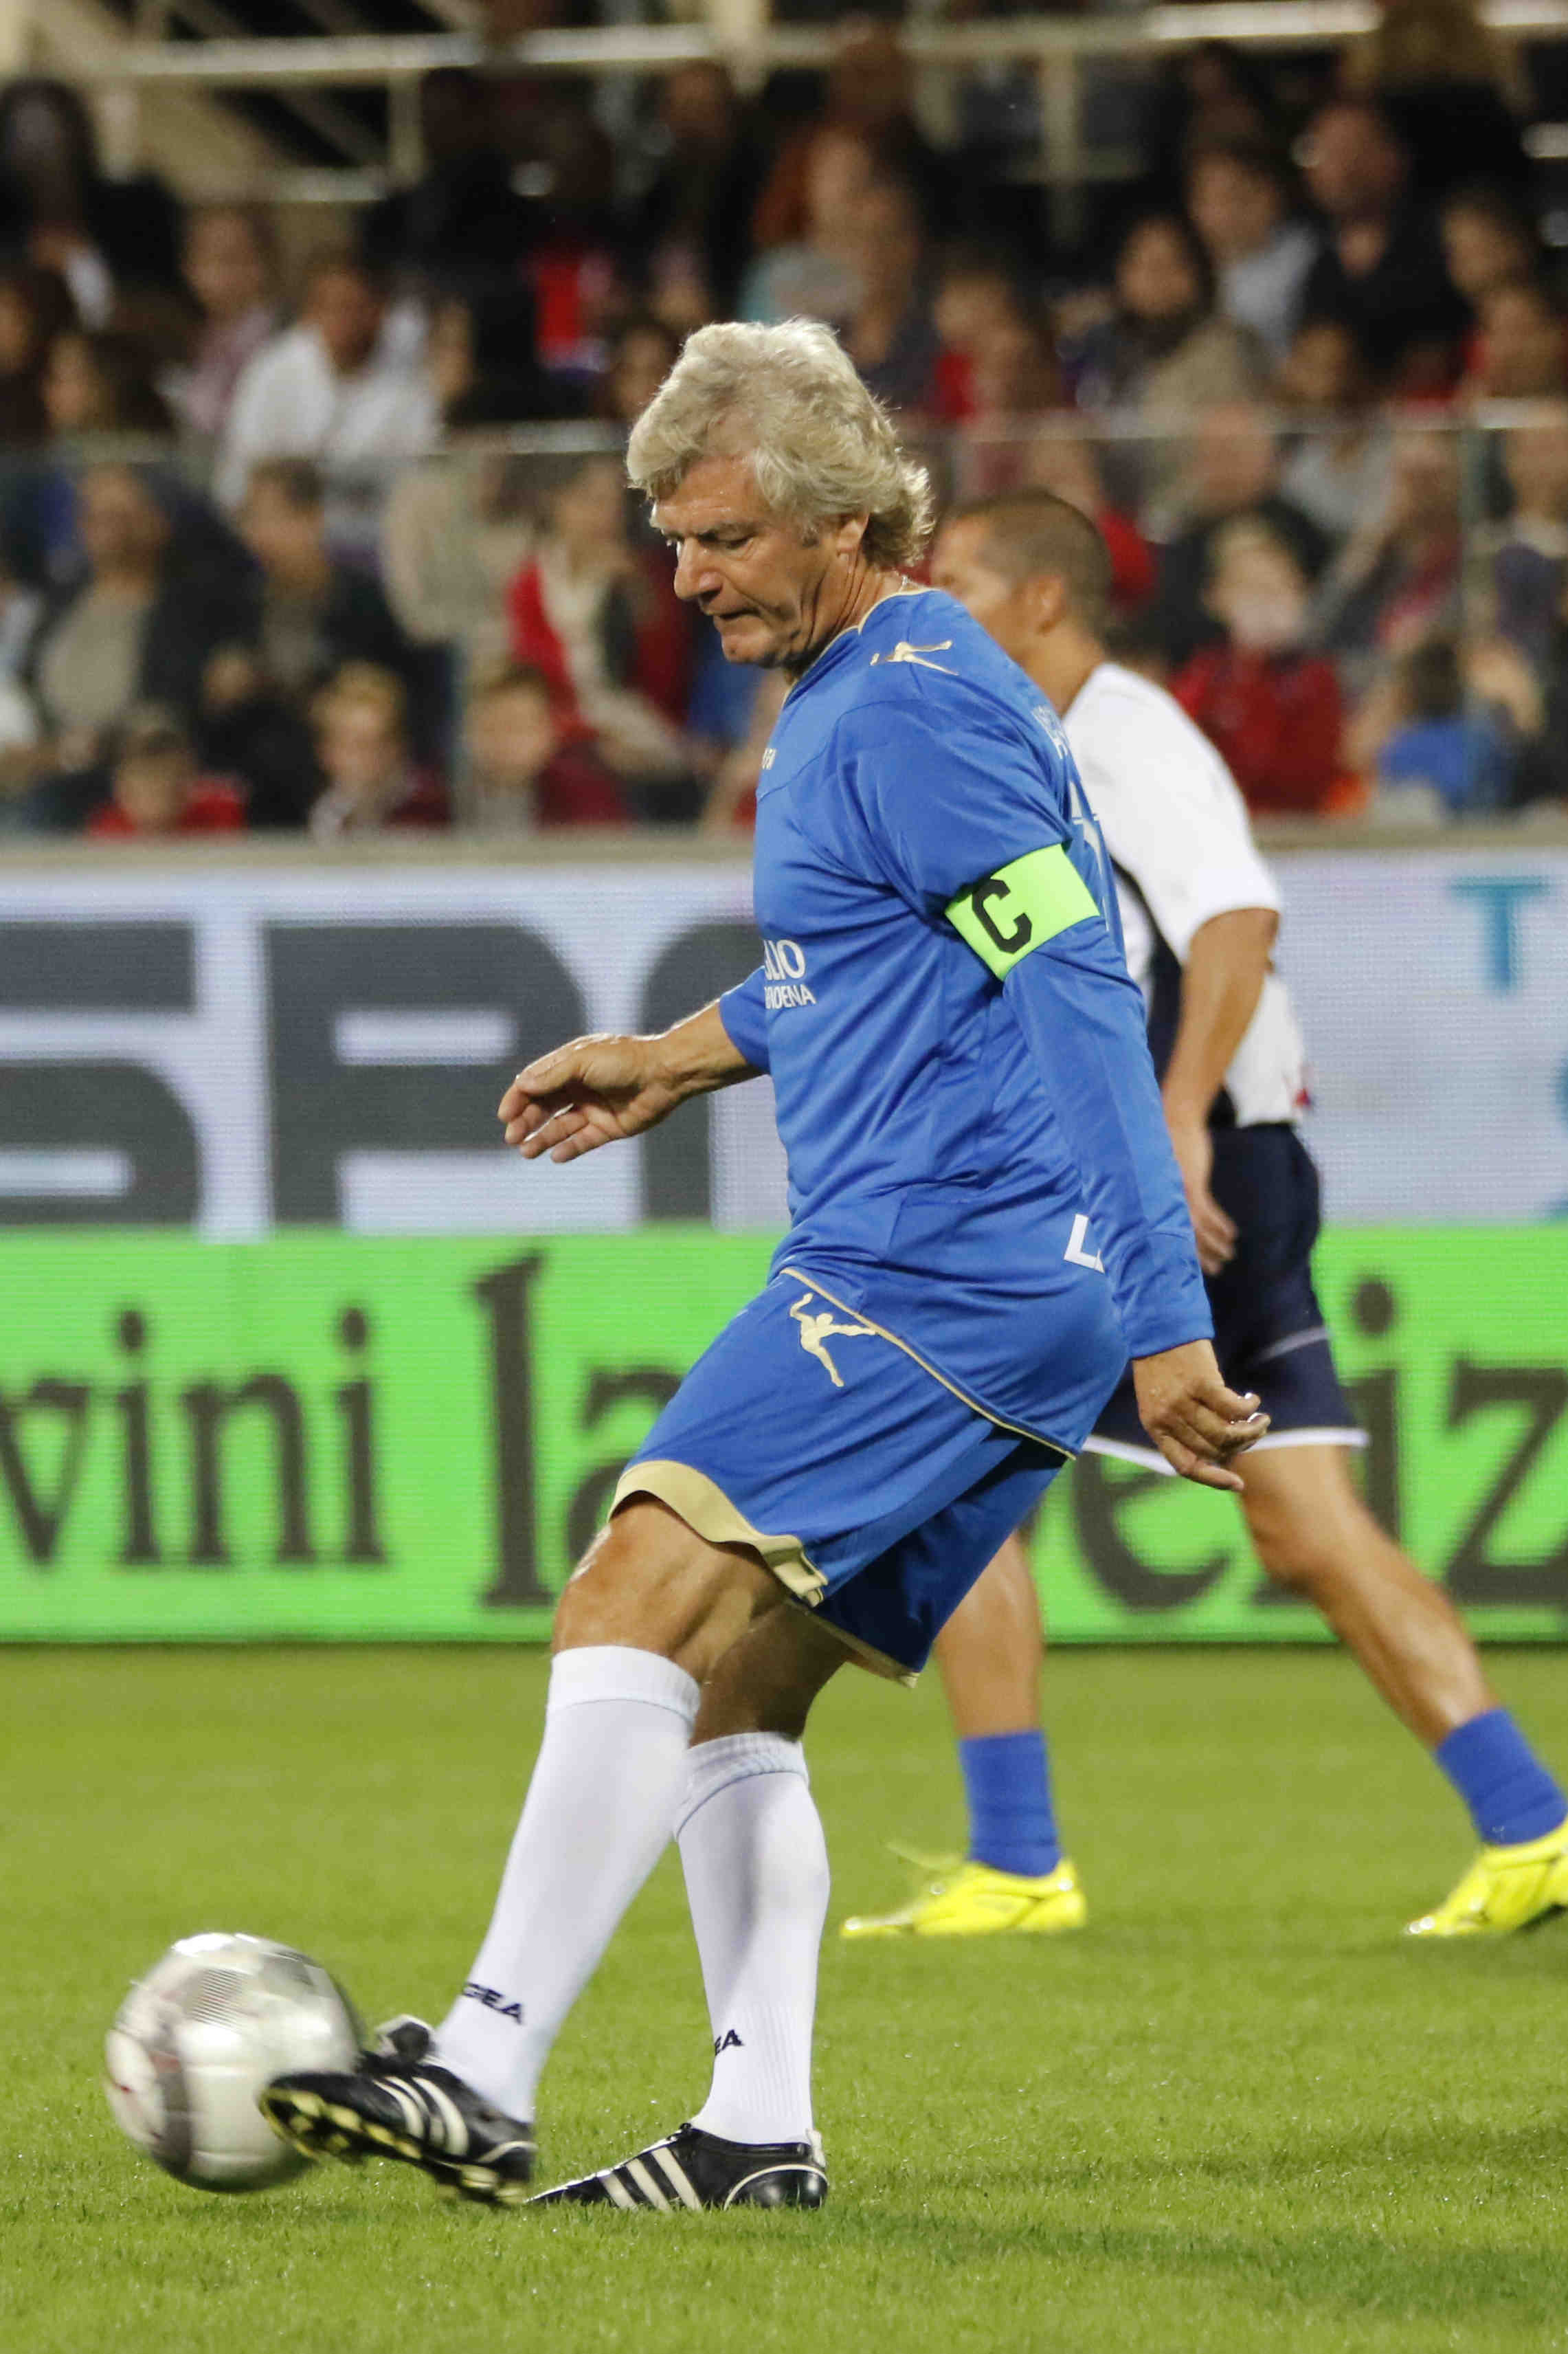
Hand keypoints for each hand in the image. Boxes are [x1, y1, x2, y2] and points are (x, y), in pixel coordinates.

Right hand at [499, 1033, 683, 1164]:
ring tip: (526, 1151)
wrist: (665, 1074)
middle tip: (512, 1137)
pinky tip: (555, 1156)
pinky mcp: (609, 1127)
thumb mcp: (582, 1061)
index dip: (518, 1098)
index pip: (535, 1082)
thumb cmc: (624, 1060)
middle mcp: (579, 1086)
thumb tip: (521, 1085)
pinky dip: (568, 1149)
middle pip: (544, 1107)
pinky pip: (583, 1141)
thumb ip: (552, 1075)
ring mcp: (594, 1108)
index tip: (505, 1115)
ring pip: (561, 1126)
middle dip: (526, 1121)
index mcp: (570, 1065)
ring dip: (542, 1138)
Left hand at [1132, 1339, 1268, 1491]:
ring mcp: (1183, 1401)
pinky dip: (1249, 1409)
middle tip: (1255, 1432)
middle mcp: (1167, 1418)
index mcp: (1155, 1426)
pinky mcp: (1201, 1383)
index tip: (1239, 1483)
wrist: (1157, 1326)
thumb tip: (1222, 1450)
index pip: (1184, 1465)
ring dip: (1251, 1430)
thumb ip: (1182, 1424)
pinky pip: (1233, 1409)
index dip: (1213, 1478)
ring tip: (1262, 1419)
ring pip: (1226, 1433)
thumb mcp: (1161, 1399)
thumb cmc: (1162, 1364)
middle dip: (1240, 1446)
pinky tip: (1252, 1400)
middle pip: (1213, 1449)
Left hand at [1165, 1116, 1236, 1275]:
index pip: (1171, 1232)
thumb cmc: (1169, 1140)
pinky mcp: (1192, 1185)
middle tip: (1214, 1271)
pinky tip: (1232, 1236)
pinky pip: (1208, 1213)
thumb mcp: (1167, 1166)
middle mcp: (1166, 1202)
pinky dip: (1220, 1226)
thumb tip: (1177, 1192)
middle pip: (1184, 1237)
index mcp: (1160, 1200)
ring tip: (1227, 1258)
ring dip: (1214, 1245)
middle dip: (1200, 1256)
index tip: (1194, 1264)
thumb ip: (1171, 1183)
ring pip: (1198, 1229)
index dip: (1183, 1250)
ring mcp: (1178, 1195)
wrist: (1176, 1119)